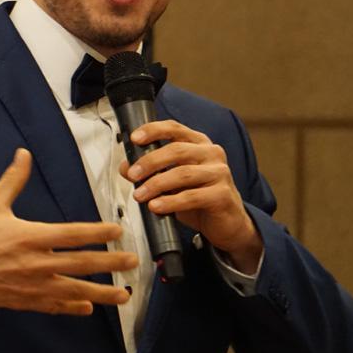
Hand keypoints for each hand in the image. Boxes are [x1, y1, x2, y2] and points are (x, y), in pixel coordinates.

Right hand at [0, 148, 136, 314]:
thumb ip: (13, 180)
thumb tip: (23, 154)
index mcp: (30, 237)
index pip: (72, 235)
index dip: (97, 232)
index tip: (118, 231)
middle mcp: (36, 264)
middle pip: (81, 264)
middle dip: (110, 263)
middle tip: (133, 263)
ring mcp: (32, 286)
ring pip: (74, 290)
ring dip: (101, 293)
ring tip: (125, 295)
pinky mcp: (24, 301)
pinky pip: (54, 306)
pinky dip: (72, 308)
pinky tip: (88, 308)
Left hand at [121, 121, 262, 272]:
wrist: (226, 224)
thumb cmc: (199, 198)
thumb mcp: (172, 183)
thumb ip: (152, 172)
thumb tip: (126, 167)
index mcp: (198, 144)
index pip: (175, 128)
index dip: (153, 130)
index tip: (135, 138)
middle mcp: (211, 153)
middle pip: (177, 150)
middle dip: (150, 162)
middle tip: (132, 175)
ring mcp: (220, 173)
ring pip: (183, 173)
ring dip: (156, 184)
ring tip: (140, 195)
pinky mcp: (222, 194)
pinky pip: (192, 196)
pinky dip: (170, 202)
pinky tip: (156, 207)